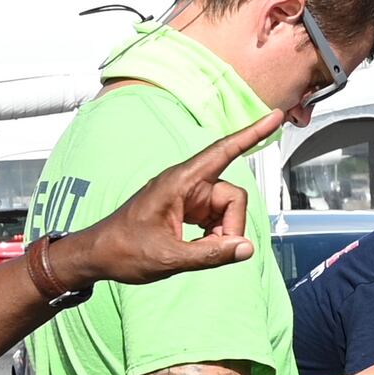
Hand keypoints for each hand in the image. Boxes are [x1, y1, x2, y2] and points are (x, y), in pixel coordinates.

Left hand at [46, 108, 284, 291]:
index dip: (252, 134)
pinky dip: (215, 235)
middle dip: (232, 225)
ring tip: (197, 251)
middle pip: (234, 196)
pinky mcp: (188, 209)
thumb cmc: (124, 250)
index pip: (224, 151)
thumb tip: (246, 248)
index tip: (275, 116)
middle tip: (217, 250)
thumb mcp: (168, 258)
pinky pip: (216, 218)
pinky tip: (198, 246)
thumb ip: (209, 254)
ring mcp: (189, 196)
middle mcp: (187, 183)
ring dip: (222, 233)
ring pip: (227, 210)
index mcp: (180, 181)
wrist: (98, 255)